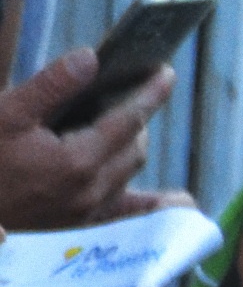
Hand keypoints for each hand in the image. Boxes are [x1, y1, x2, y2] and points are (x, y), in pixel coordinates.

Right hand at [0, 51, 165, 229]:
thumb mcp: (6, 115)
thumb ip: (51, 86)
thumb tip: (90, 58)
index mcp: (77, 161)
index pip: (129, 120)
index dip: (150, 93)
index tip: (166, 72)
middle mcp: (92, 191)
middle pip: (134, 147)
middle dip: (136, 118)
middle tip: (127, 94)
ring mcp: (88, 214)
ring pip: (129, 172)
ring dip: (132, 147)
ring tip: (126, 124)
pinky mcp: (79, 229)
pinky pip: (130, 215)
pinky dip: (155, 205)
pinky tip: (180, 200)